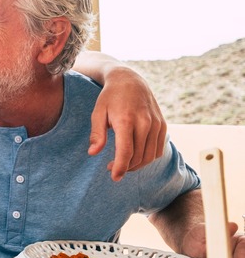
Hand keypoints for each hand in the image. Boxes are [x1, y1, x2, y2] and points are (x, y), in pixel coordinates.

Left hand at [88, 66, 166, 180]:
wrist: (129, 80)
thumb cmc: (110, 97)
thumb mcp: (97, 113)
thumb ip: (97, 134)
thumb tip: (93, 153)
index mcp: (126, 120)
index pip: (126, 152)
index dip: (120, 168)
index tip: (114, 177)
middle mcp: (145, 123)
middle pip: (138, 157)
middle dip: (125, 167)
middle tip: (112, 168)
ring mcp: (156, 124)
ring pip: (150, 156)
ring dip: (137, 165)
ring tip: (123, 163)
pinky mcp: (163, 125)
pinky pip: (158, 149)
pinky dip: (148, 157)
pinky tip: (135, 156)